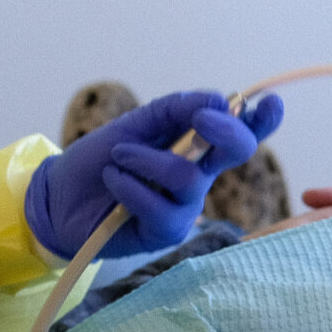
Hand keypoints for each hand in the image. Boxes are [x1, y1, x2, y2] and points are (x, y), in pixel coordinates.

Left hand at [26, 89, 283, 257]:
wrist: (61, 194)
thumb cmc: (101, 158)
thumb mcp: (135, 124)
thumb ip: (174, 111)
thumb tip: (218, 99)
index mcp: (197, 145)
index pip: (239, 131)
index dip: (262, 120)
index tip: (270, 104)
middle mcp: (199, 175)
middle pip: (237, 152)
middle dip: (226, 131)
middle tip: (202, 118)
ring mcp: (185, 206)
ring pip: (189, 178)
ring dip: (148, 160)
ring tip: (117, 157)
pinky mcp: (166, 232)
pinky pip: (160, 207)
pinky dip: (130, 186)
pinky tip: (113, 181)